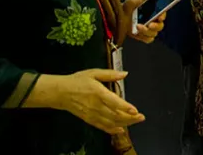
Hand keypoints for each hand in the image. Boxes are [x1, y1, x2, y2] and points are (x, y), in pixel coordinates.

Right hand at [28, 70, 143, 134]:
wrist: (61, 93)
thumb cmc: (78, 81)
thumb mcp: (93, 73)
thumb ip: (110, 74)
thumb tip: (124, 73)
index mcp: (98, 93)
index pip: (113, 102)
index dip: (125, 107)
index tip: (135, 110)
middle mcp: (96, 106)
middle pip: (114, 115)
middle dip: (129, 118)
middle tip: (141, 117)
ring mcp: (92, 114)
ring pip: (110, 122)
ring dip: (124, 124)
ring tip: (135, 122)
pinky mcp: (89, 119)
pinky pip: (102, 126)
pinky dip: (112, 129)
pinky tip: (120, 130)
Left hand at [120, 0, 165, 44]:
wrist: (116, 17)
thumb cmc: (127, 7)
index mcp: (154, 12)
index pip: (163, 14)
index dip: (163, 16)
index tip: (160, 17)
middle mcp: (152, 21)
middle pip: (160, 26)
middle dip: (156, 26)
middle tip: (149, 24)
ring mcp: (148, 30)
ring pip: (154, 33)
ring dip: (147, 31)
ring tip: (138, 26)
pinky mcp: (143, 36)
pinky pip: (149, 39)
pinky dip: (144, 36)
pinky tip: (137, 32)